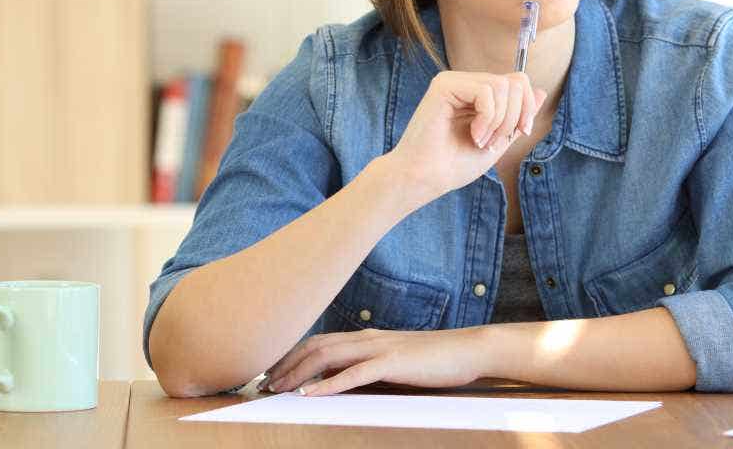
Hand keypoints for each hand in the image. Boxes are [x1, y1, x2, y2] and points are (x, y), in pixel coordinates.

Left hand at [261, 327, 486, 395]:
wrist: (470, 349)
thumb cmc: (435, 360)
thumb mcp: (396, 361)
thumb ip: (370, 366)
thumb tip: (342, 380)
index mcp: (368, 337)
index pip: (320, 341)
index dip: (291, 356)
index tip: (271, 374)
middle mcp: (369, 338)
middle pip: (316, 345)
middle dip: (285, 364)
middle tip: (262, 384)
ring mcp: (381, 348)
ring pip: (329, 356)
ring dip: (299, 373)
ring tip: (277, 389)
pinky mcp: (394, 362)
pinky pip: (356, 373)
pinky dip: (330, 384)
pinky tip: (311, 396)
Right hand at [384, 70, 546, 200]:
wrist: (425, 179)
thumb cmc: (454, 164)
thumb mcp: (499, 140)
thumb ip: (518, 117)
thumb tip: (542, 91)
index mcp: (478, 94)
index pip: (518, 82)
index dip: (527, 107)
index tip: (521, 132)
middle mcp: (466, 82)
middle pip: (515, 82)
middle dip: (514, 117)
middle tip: (494, 141)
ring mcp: (454, 81)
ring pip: (503, 86)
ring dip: (499, 121)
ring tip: (481, 141)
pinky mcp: (444, 85)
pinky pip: (486, 91)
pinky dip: (487, 118)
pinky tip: (474, 135)